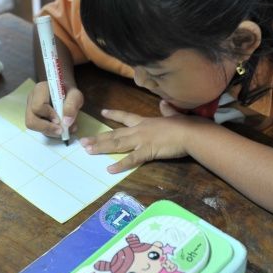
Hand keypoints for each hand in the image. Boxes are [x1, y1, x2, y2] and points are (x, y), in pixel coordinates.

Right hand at [26, 81, 83, 137]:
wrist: (65, 91)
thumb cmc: (68, 91)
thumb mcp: (75, 95)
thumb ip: (72, 106)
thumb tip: (66, 122)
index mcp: (40, 90)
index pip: (38, 106)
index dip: (49, 115)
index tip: (60, 119)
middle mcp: (31, 100)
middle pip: (31, 120)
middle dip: (46, 128)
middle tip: (61, 130)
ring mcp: (30, 109)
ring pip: (33, 126)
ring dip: (48, 131)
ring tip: (61, 130)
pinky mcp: (34, 118)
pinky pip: (37, 128)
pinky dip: (49, 132)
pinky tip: (58, 128)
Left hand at [79, 101, 199, 172]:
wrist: (190, 132)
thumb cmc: (184, 125)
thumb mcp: (173, 115)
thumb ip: (167, 110)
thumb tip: (164, 103)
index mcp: (145, 121)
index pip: (126, 116)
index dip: (114, 114)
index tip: (102, 112)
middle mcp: (139, 130)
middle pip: (114, 133)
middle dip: (98, 137)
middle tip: (82, 141)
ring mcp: (141, 140)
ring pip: (117, 144)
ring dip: (101, 147)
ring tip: (87, 150)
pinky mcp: (147, 151)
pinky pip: (131, 159)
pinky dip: (120, 164)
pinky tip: (109, 169)